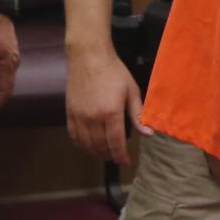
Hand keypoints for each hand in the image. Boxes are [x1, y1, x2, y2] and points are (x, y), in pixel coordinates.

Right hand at [65, 44, 143, 164]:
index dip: (121, 156)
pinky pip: (73, 135)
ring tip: (104, 153)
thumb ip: (138, 115)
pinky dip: (81, 144)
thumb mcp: (131, 91)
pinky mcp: (70, 111)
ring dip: (96, 152)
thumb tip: (149, 133)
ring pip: (86, 144)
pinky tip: (87, 146)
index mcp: (111, 113)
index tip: (126, 162)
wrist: (89, 56)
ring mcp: (80, 115)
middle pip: (100, 146)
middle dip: (110, 155)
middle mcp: (93, 117)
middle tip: (117, 157)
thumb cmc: (113, 71)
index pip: (116, 143)